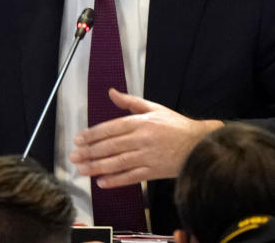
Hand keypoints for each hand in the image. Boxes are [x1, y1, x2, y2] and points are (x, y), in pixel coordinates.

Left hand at [69, 88, 222, 186]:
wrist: (199, 145)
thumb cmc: (176, 126)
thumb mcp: (154, 108)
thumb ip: (130, 101)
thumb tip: (111, 93)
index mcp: (141, 122)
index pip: (111, 128)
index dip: (93, 134)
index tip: (78, 139)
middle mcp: (142, 139)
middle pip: (111, 146)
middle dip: (90, 152)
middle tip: (74, 156)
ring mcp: (147, 157)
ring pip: (118, 163)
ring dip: (97, 166)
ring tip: (82, 169)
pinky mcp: (153, 172)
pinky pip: (131, 177)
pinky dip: (116, 180)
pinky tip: (102, 182)